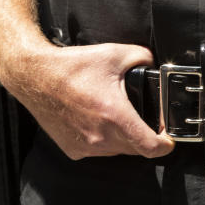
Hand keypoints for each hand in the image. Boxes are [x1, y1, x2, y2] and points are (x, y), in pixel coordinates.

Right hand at [6, 42, 175, 160]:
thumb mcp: (113, 53)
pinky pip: (98, 150)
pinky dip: (103, 140)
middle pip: (136, 149)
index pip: (151, 147)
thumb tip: (154, 64)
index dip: (166, 144)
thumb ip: (142, 57)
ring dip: (122, 138)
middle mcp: (101, 136)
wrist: (34, 77)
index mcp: (115, 116)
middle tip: (143, 118)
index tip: (170, 139)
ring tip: (115, 115)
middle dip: (144, 136)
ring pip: (117, 150)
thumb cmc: (71, 67)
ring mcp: (86, 146)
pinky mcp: (73, 150)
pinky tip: (95, 120)